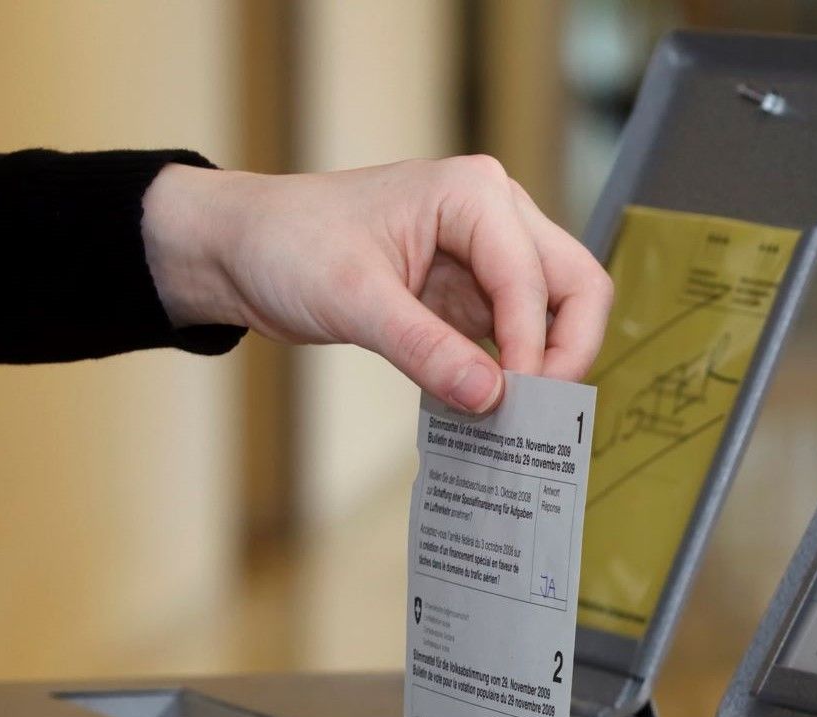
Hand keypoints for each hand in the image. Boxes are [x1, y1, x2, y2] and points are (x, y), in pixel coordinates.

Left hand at [142, 156, 611, 412]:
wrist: (241, 249)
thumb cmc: (288, 245)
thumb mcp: (354, 300)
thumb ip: (426, 350)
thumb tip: (492, 399)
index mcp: (474, 194)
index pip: (534, 278)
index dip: (531, 346)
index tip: (510, 404)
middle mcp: (495, 216)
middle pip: (575, 286)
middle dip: (566, 351)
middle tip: (538, 411)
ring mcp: (488, 256)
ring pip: (557, 313)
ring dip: (545, 365)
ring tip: (519, 421)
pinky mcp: (471, 294)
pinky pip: (516, 336)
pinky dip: (513, 373)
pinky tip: (493, 410)